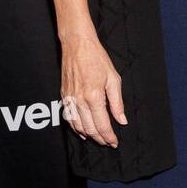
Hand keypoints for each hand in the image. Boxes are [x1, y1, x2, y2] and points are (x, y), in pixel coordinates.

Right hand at [60, 32, 126, 146]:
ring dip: (88, 135)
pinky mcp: (64, 96)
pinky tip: (82, 131)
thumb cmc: (97, 58)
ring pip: (77, 126)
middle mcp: (79, 100)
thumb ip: (117, 103)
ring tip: (98, 139)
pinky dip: (75, 127)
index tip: (114, 142)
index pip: (102, 125)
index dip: (109, 137)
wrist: (77, 45)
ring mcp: (70, 99)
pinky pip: (69, 118)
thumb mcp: (113, 79)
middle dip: (100, 139)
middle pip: (90, 129)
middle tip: (108, 142)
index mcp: (94, 97)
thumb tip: (122, 120)